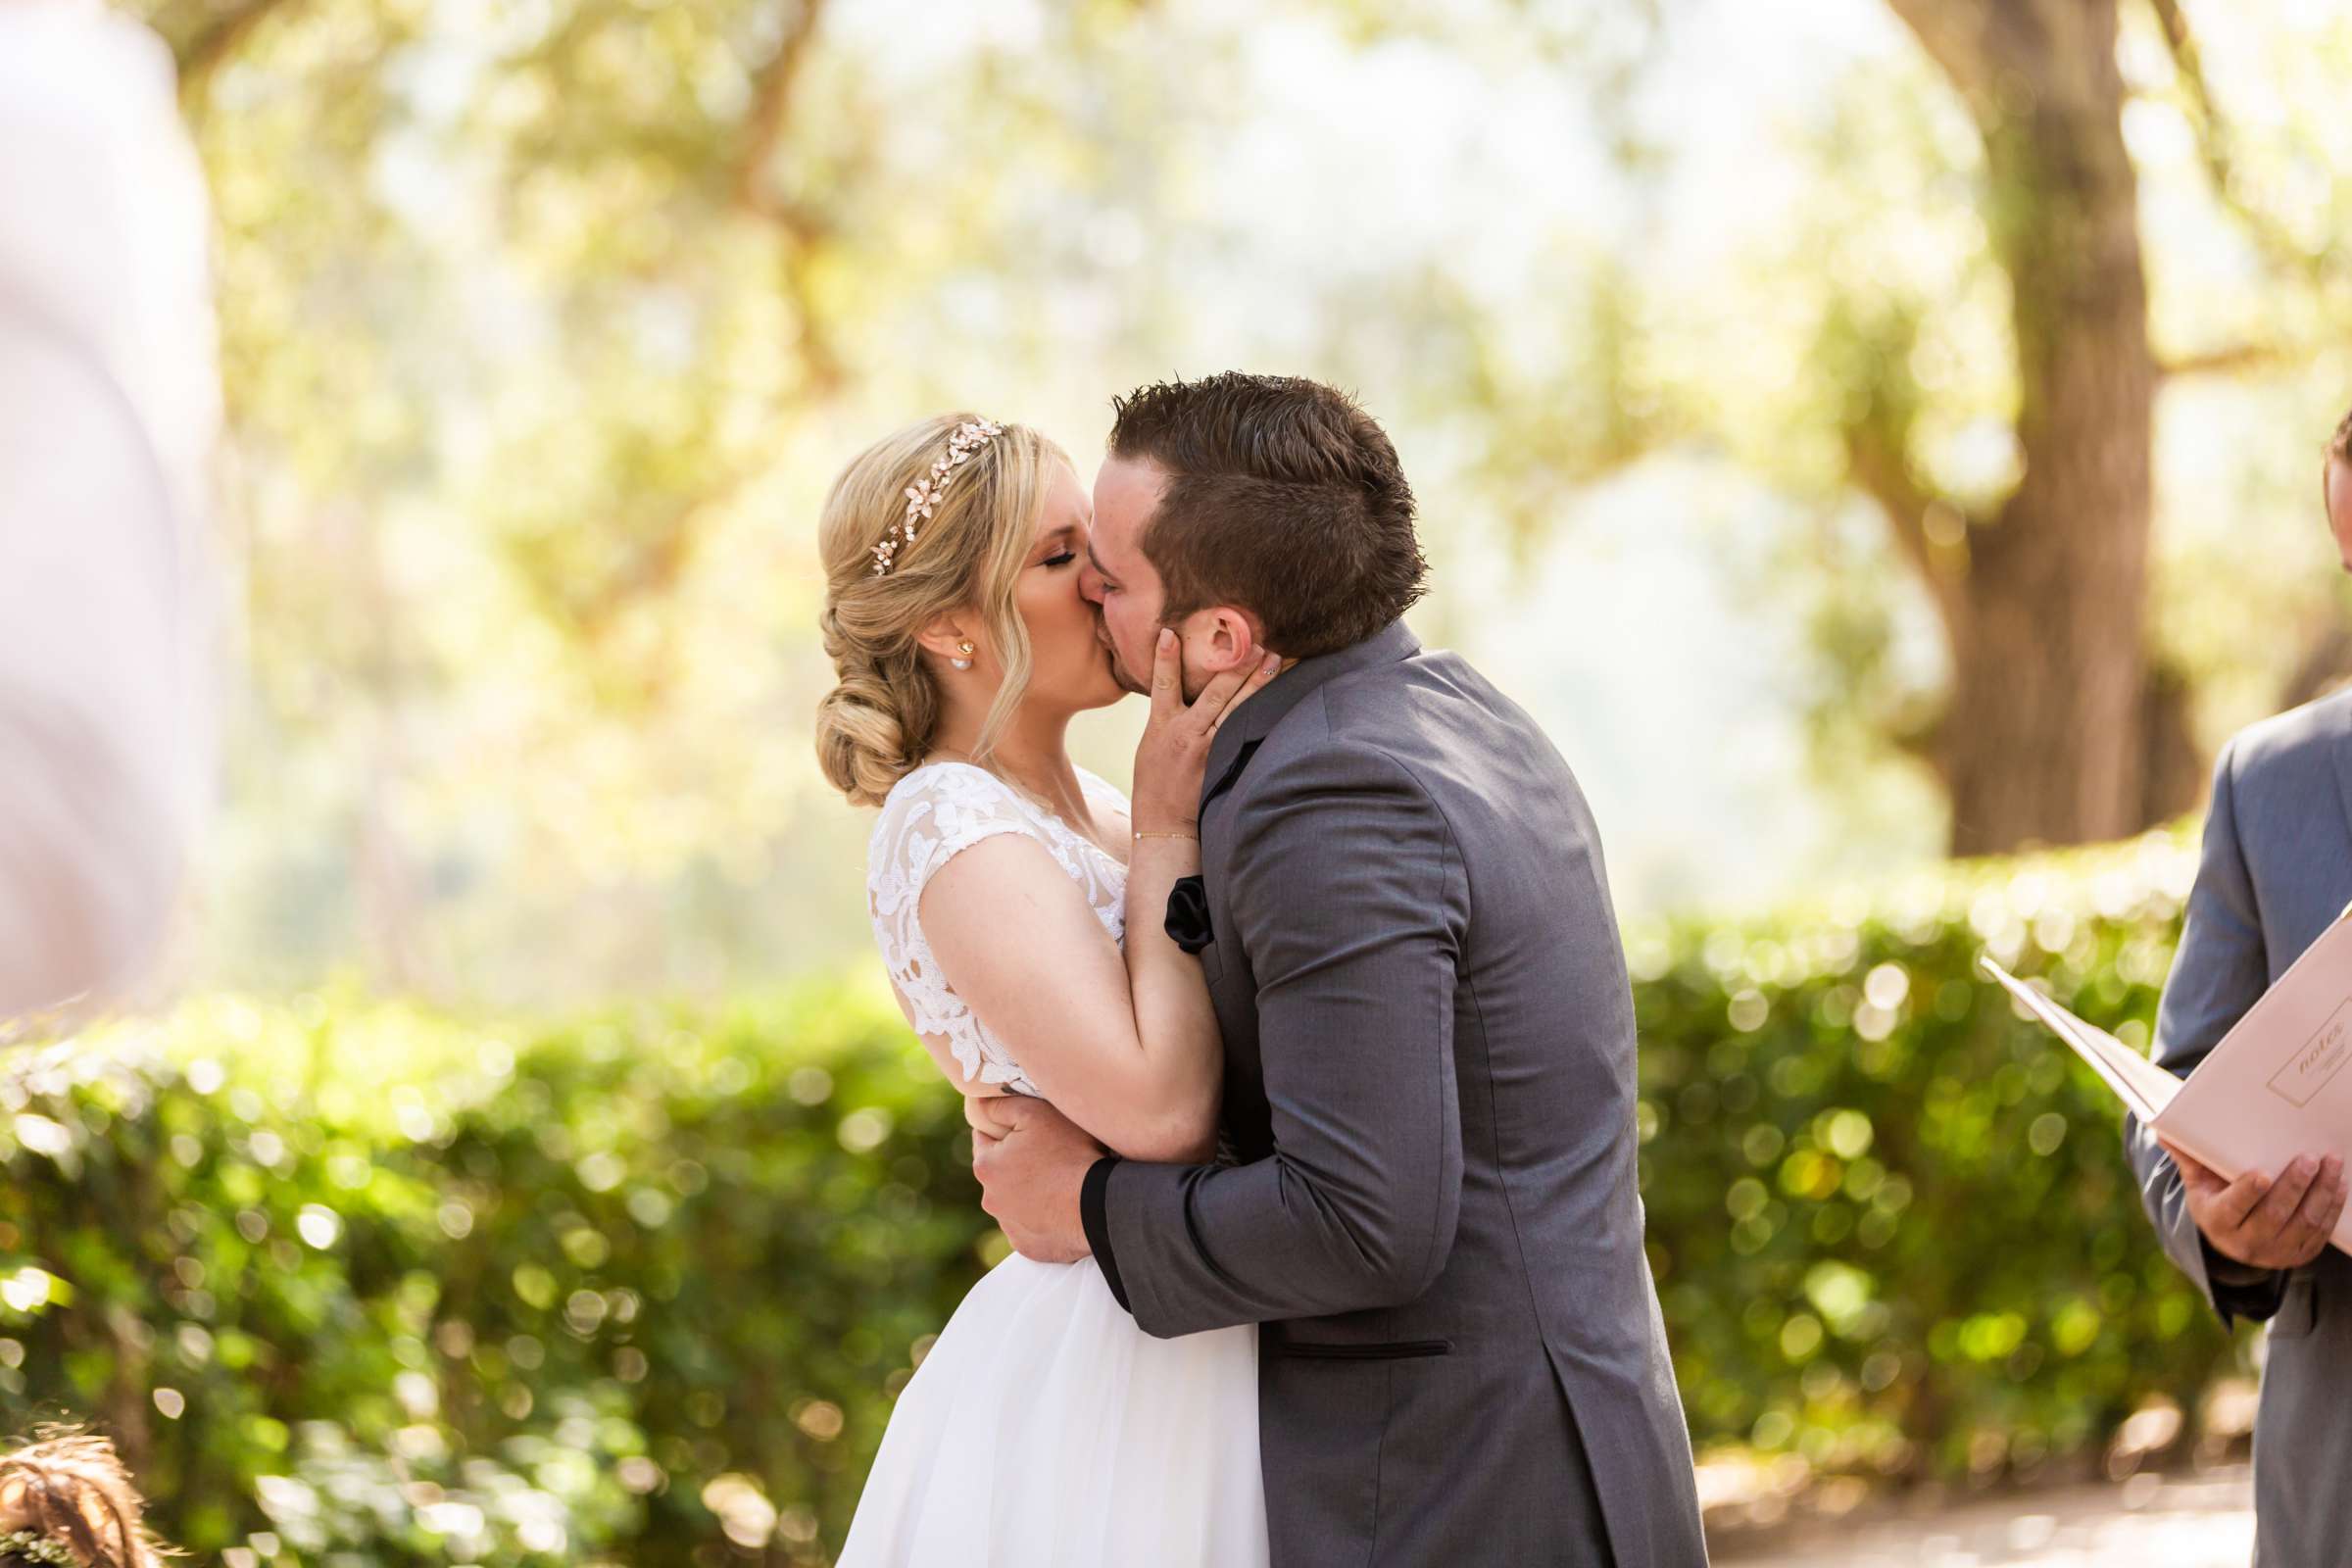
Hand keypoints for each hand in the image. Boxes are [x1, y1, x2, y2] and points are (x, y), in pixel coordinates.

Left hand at [970, 1096, 1105, 1263]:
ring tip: (1060, 1182)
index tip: (1027, 1129)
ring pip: (1014, 1201)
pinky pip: (1031, 1227)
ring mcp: (1010, 1228)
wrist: (1101, 1205)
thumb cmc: (1069, 1154)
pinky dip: (1042, 1217)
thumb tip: (981, 1105)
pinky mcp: (1029, 1247)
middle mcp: (990, 1200)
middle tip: (1049, 1154)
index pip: (984, 1138)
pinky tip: (1062, 1206)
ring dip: (1029, 1191)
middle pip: (1000, 1172)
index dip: (1005, 1129)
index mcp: (986, 1166)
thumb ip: (1001, 1105)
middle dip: (1017, 1162)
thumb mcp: (1035, 1113)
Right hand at [1128, 631, 1280, 834]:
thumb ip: (1167, 714)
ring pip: (1235, 710)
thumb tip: (1181, 686)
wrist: (1163, 821)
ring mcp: (1208, 748)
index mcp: (1161, 725)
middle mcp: (1186, 733)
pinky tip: (1278, 699)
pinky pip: (1244, 734)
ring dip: (1256, 684)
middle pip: (1214, 693)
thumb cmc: (1155, 779)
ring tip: (1274, 660)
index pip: (1163, 684)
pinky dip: (1260, 715)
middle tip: (1254, 641)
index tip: (1170, 632)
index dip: (1165, 658)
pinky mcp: (1223, 762)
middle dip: (1234, 666)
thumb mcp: (1150, 741)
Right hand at [2159, 1138, 2347, 1270]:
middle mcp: (2247, 1243)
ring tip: (2332, 1164)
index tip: (2262, 1174)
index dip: (2248, 1193)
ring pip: (2304, 1222)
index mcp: (2218, 1222)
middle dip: (2295, 1186)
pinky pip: (2321, 1231)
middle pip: (2275, 1215)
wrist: (2234, 1241)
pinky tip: (2339, 1184)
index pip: (2234, 1208)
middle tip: (2309, 1159)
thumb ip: (2189, 1157)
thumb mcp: (2198, 1183)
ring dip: (2321, 1193)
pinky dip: (2332, 1207)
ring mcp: (2277, 1252)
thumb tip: (2163, 1130)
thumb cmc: (2216, 1201)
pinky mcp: (2300, 1253)